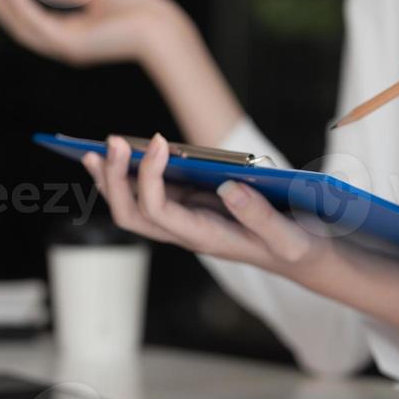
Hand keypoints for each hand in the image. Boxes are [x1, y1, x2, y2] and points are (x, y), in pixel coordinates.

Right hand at [0, 0, 192, 66]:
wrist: (163, 27)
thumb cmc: (140, 9)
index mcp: (74, 36)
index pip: (34, 22)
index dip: (11, 4)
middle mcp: (66, 46)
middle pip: (21, 26)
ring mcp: (66, 48)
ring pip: (22, 26)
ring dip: (3, 2)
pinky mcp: (68, 45)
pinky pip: (34, 22)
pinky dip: (18, 2)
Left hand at [82, 133, 333, 279]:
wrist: (301, 257)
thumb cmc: (294, 247)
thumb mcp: (287, 236)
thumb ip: (259, 216)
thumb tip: (229, 187)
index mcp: (206, 238)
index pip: (159, 213)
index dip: (150, 178)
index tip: (160, 141)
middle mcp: (187, 233)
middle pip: (132, 214)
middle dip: (116, 179)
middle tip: (112, 142)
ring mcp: (184, 221)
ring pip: (133, 207)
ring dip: (112, 179)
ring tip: (97, 149)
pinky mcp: (190, 207)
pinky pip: (148, 195)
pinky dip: (129, 176)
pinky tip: (120, 157)